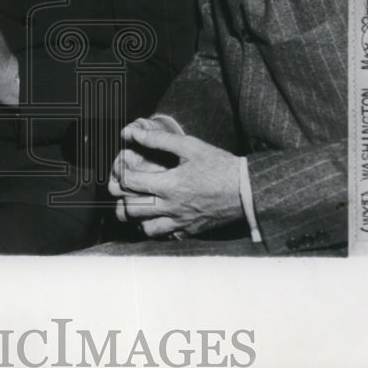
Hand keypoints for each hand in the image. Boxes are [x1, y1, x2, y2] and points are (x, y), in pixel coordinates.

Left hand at [110, 125, 242, 237]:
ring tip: (140, 203)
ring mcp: (181, 222)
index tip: (122, 167)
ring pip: (145, 228)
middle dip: (122, 198)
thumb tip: (132, 132)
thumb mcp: (189, 146)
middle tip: (125, 187)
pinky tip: (159, 215)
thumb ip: (158, 139)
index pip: (130, 183)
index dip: (120, 173)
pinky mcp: (190, 231)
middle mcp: (172, 207)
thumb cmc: (219, 166)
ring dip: (137, 217)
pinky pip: (165, 235)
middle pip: (132, 210)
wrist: (248, 190)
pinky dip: (156, 227)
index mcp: (169, 185)